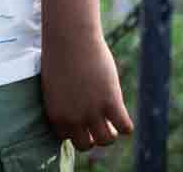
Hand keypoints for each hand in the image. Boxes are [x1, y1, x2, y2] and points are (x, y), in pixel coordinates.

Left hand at [40, 31, 132, 152]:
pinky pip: (125, 128)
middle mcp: (73, 118)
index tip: (83, 121)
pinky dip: (126, 124)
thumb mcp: (55, 86)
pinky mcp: (111, 102)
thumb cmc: (60, 56)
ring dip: (111, 132)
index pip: (68, 139)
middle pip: (87, 145)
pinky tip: (122, 111)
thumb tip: (78, 117)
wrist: (70, 38)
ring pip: (107, 140)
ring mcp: (92, 112)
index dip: (77, 130)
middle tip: (98, 121)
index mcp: (56, 115)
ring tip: (111, 118)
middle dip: (92, 135)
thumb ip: (64, 104)